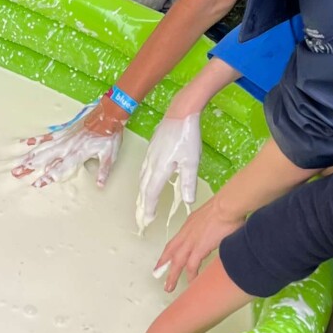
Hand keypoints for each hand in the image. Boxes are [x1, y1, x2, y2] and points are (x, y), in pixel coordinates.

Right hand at [13, 96, 125, 188]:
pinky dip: (37, 139)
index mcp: (78, 153)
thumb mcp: (110, 154)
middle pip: (45, 158)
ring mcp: (65, 137)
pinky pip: (48, 136)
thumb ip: (104, 170)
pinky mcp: (65, 130)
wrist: (109, 112)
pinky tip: (27, 143)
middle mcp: (68, 146)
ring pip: (44, 148)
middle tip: (16, 173)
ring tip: (18, 162)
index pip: (60, 168)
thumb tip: (100, 184)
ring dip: (30, 156)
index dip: (48, 177)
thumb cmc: (110, 133)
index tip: (36, 184)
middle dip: (30, 166)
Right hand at [137, 111, 200, 229]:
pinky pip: (143, 168)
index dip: (149, 207)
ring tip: (142, 203)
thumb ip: (188, 182)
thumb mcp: (192, 161)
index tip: (148, 220)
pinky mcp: (151, 148)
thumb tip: (188, 201)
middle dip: (141, 204)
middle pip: (143, 187)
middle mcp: (150, 163)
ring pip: (142, 177)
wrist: (180, 112)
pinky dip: (143, 180)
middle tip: (141, 217)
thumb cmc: (187, 136)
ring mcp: (149, 154)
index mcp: (160, 168)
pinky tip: (147, 179)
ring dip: (141, 192)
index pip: (151, 192)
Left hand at [154, 192, 242, 291]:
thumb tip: (217, 233)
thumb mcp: (213, 217)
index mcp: (190, 225)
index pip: (175, 241)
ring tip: (170, 286)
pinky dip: (190, 275)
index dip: (168, 252)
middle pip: (172, 252)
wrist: (227, 205)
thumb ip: (211, 227)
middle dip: (164, 264)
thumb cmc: (226, 207)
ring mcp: (192, 241)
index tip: (163, 260)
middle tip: (157, 274)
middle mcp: (187, 233)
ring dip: (173, 275)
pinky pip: (191, 266)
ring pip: (178, 262)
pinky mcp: (199, 248)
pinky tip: (191, 282)